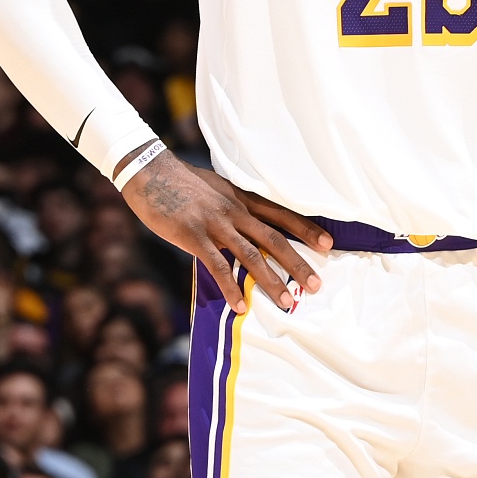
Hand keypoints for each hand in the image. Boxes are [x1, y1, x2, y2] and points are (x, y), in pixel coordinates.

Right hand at [120, 151, 330, 312]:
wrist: (148, 172)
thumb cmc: (179, 181)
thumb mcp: (214, 187)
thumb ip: (231, 204)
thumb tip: (243, 220)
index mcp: (241, 198)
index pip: (281, 214)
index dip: (305, 229)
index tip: (328, 244)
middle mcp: (234, 211)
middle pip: (274, 238)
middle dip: (297, 263)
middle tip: (316, 285)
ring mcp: (215, 224)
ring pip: (251, 255)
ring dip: (271, 280)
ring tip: (287, 302)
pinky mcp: (194, 236)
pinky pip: (217, 265)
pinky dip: (231, 287)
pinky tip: (240, 305)